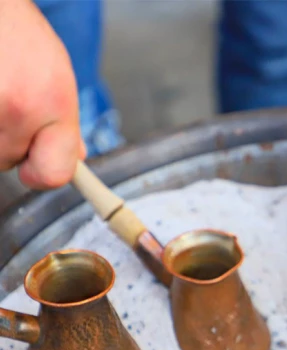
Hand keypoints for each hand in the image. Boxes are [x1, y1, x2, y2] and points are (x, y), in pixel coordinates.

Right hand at [0, 0, 85, 189]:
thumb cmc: (17, 34)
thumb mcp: (57, 75)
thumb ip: (65, 123)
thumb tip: (76, 158)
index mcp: (51, 105)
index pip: (53, 175)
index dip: (42, 172)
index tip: (35, 165)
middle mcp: (15, 110)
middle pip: (7, 161)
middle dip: (7, 139)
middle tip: (5, 99)